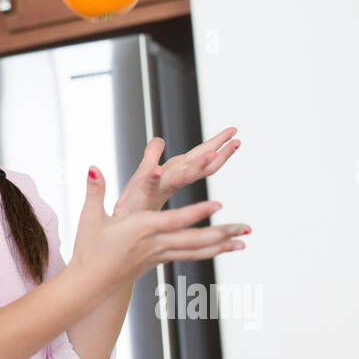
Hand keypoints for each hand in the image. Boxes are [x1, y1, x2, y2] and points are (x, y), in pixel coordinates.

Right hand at [72, 167, 247, 285]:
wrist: (88, 283)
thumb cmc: (88, 249)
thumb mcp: (89, 217)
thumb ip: (95, 190)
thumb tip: (92, 167)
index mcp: (141, 229)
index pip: (174, 220)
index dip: (196, 212)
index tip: (218, 205)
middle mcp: (155, 243)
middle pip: (195, 239)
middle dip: (223, 233)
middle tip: (247, 228)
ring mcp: (159, 254)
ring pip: (197, 250)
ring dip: (222, 245)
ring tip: (244, 242)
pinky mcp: (159, 261)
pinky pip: (190, 255)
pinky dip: (209, 252)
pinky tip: (222, 249)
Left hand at [114, 127, 240, 215]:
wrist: (121, 222)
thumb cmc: (135, 201)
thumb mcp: (145, 171)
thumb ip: (152, 155)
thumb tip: (158, 139)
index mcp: (175, 173)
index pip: (201, 158)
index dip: (218, 147)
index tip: (235, 136)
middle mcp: (171, 179)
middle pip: (198, 165)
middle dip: (218, 154)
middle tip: (236, 142)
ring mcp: (159, 186)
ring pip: (181, 175)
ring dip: (196, 166)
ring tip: (211, 154)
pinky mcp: (142, 191)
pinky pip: (149, 182)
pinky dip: (154, 177)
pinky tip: (157, 171)